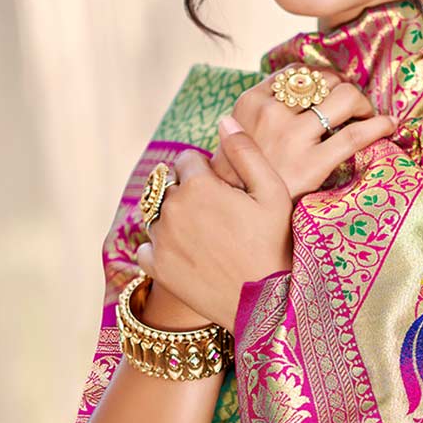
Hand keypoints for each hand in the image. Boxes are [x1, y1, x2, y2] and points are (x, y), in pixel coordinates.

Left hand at [134, 121, 293, 331]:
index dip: (208, 175)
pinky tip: (188, 258)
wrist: (266, 304)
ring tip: (207, 242)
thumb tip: (224, 119)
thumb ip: (246, 152)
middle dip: (190, 197)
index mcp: (198, 184)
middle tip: (220, 222)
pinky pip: (146, 247)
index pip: (188, 160)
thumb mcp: (273, 193)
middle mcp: (171, 207)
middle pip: (171, 187)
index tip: (226, 194)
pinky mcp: (155, 267)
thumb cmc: (276, 246)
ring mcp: (160, 239)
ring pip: (158, 216)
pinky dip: (160, 250)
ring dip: (175, 222)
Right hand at [207, 66, 399, 197]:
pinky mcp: (312, 163)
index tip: (331, 91)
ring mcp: (293, 137)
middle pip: (324, 79)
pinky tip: (389, 125)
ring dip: (361, 102)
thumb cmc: (239, 178)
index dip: (321, 77)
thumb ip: (262, 114)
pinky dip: (378, 125)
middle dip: (343, 88)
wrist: (232, 216)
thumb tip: (297, 97)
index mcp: (251, 102)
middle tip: (351, 106)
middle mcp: (271, 112)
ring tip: (367, 115)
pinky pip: (355, 135)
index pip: (296, 71)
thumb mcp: (237, 136)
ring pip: (344, 97)